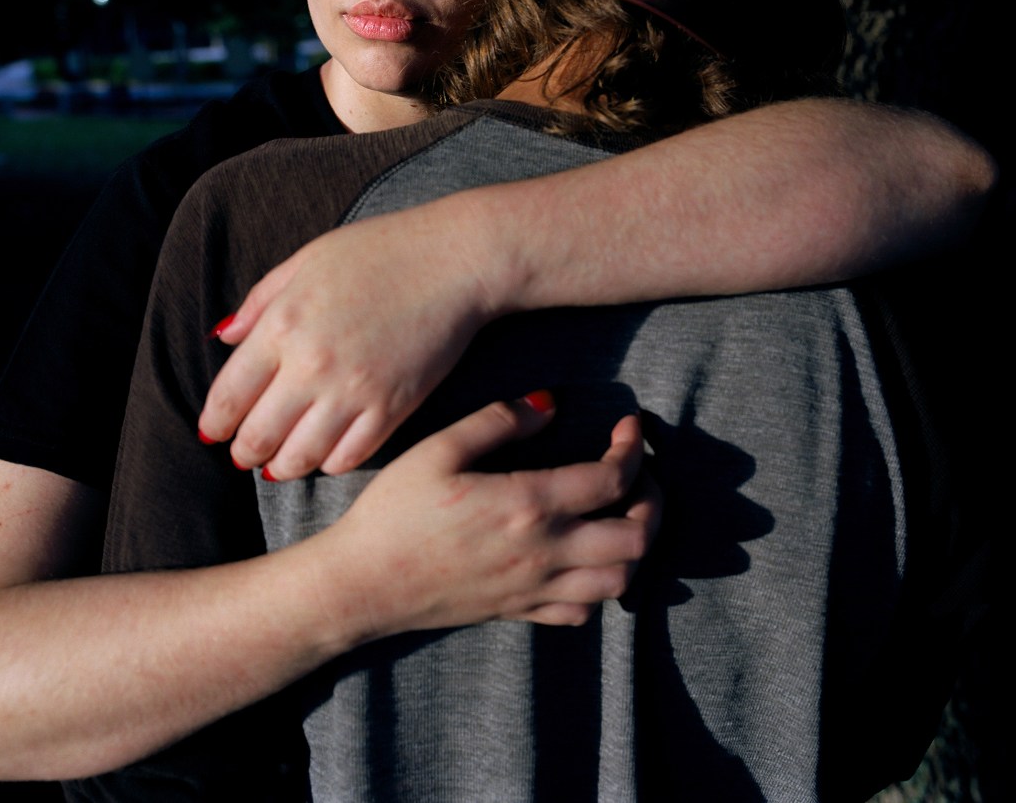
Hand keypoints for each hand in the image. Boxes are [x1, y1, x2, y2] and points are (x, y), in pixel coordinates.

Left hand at [202, 208, 502, 478]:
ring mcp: (353, 392)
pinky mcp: (392, 409)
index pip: (228, 396)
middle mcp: (311, 366)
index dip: (215, 422)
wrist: (454, 260)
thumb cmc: (381, 250)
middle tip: (245, 454)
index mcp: (282, 325)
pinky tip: (325, 454)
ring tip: (279, 464)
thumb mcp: (308, 260)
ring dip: (281, 467)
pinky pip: (348, 458)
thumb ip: (260, 301)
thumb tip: (224, 337)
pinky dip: (328, 463)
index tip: (214, 431)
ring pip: (299, 458)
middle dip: (244, 451)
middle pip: (257, 436)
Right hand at [312, 393, 659, 637]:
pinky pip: (582, 612)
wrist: (362, 583)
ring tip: (621, 514)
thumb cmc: (393, 512)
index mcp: (527, 504)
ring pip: (619, 580)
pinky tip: (585, 558)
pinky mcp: (519, 611)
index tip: (627, 426)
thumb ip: (498, 421)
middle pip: (636, 537)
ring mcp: (534, 588)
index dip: (632, 448)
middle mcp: (543, 552)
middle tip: (638, 475)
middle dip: (653, 501)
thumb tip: (549, 403)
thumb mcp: (438, 449)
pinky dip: (600, 587)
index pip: (612, 479)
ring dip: (635, 546)